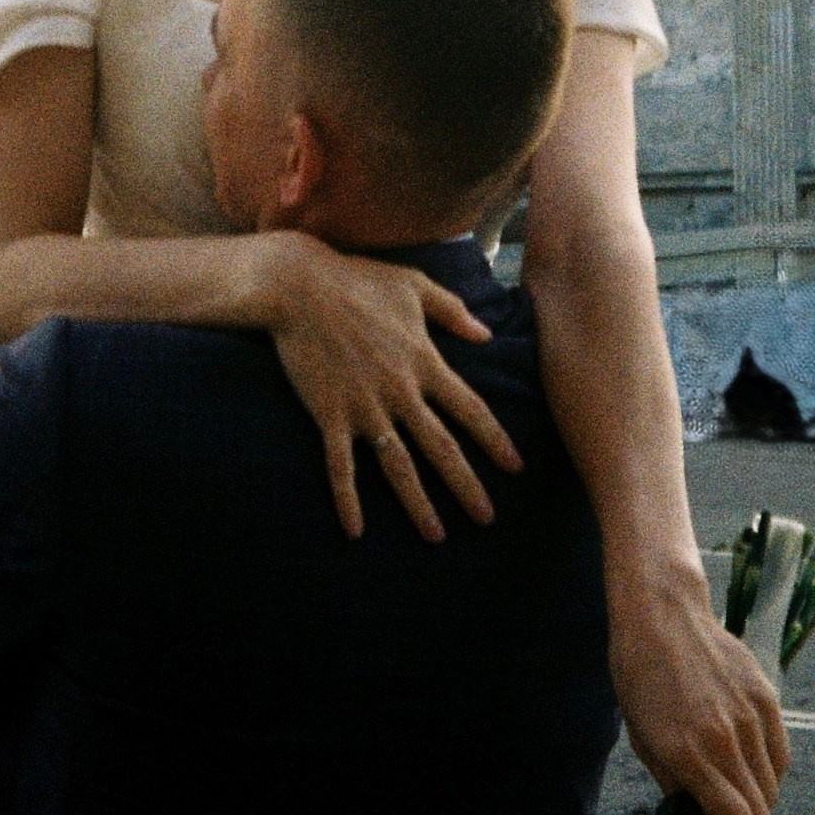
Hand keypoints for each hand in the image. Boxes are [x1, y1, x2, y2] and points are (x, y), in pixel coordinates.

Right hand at [257, 234, 523, 544]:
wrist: (298, 286)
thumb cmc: (357, 279)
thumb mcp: (414, 285)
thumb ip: (452, 311)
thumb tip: (486, 335)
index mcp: (424, 361)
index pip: (470, 410)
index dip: (496, 441)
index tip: (516, 468)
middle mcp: (400, 391)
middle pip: (441, 448)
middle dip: (467, 486)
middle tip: (486, 518)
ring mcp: (364, 406)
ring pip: (398, 465)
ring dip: (419, 503)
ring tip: (436, 535)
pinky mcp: (329, 414)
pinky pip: (341, 466)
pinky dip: (348, 499)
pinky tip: (356, 530)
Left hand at [611, 579, 789, 814]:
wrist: (662, 617)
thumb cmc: (639, 679)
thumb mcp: (643, 740)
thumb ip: (675, 784)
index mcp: (689, 754)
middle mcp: (725, 740)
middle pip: (759, 809)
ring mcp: (750, 718)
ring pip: (773, 785)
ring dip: (761, 804)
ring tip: (741, 803)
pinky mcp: (767, 698)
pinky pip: (780, 754)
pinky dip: (771, 773)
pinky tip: (754, 773)